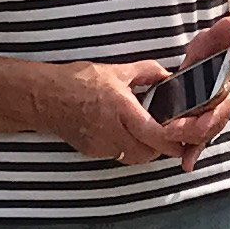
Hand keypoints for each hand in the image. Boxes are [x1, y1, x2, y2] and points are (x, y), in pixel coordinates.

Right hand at [37, 55, 176, 167]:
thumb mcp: (116, 70)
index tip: (185, 141)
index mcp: (122, 108)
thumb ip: (146, 72)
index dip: (174, 142)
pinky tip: (125, 133)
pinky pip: (117, 155)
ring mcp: (101, 145)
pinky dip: (127, 149)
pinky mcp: (92, 151)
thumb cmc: (77, 80)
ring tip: (147, 135)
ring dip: (145, 150)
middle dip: (161, 148)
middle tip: (168, 136)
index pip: (156, 135)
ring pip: (133, 158)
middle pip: (148, 153)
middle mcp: (112, 131)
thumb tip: (168, 76)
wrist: (44, 97)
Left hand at [144, 13, 229, 167]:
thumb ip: (221, 33)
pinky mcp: (204, 119)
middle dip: (190, 134)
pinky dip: (194, 149)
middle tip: (167, 135)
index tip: (182, 124)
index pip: (220, 108)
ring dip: (191, 145)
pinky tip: (186, 163)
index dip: (203, 120)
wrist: (223, 56)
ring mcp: (216, 113)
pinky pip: (201, 137)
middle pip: (211, 126)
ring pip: (206, 134)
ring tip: (173, 152)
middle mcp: (226, 103)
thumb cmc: (217, 47)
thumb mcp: (214, 38)